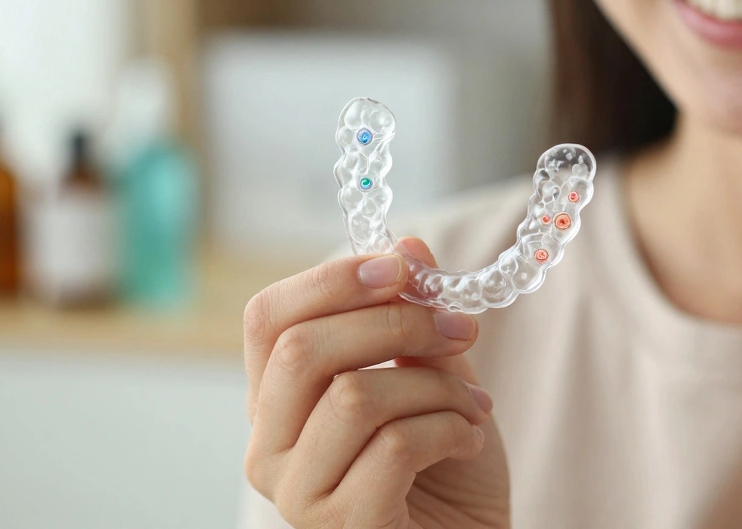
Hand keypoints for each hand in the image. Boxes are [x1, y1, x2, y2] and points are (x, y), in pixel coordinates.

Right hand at [242, 237, 510, 528]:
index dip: (332, 280)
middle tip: (460, 329)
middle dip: (394, 323)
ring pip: (353, 396)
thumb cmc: (445, 469)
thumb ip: (413, 317)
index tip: (402, 267)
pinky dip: (449, 430)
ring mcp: (297, 493)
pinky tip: (469, 441)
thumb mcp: (434, 376)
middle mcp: (268, 448)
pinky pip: (393, 446)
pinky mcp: (341, 527)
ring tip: (473, 405)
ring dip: (435, 386)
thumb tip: (406, 243)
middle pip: (302, 349)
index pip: (268, 319)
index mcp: (277, 402)